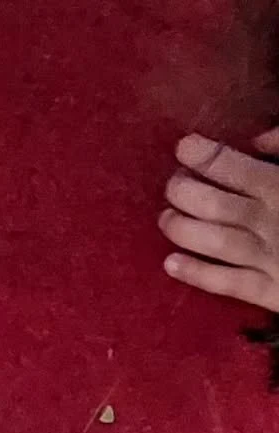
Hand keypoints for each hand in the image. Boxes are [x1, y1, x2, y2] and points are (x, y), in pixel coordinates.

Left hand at [161, 132, 278, 311]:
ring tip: (164, 218)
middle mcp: (269, 220)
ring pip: (212, 241)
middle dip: (183, 192)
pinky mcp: (272, 291)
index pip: (231, 166)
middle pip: (212, 204)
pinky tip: (171, 263)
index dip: (203, 155)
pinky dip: (196, 274)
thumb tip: (258, 141)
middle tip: (172, 184)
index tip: (185, 146)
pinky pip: (228, 284)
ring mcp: (268, 258)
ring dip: (181, 229)